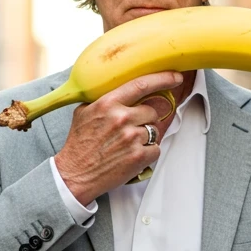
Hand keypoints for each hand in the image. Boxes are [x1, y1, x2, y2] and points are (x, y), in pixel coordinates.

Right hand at [54, 71, 183, 204]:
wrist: (75, 174)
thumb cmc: (79, 144)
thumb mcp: (83, 112)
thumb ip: (104, 100)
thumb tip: (122, 91)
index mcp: (108, 104)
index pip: (142, 84)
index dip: (163, 78)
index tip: (175, 76)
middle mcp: (122, 118)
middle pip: (151, 111)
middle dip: (144, 119)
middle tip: (130, 130)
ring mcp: (131, 138)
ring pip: (154, 130)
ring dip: (145, 137)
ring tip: (127, 145)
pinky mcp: (138, 156)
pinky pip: (155, 149)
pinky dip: (147, 153)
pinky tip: (131, 156)